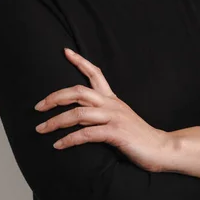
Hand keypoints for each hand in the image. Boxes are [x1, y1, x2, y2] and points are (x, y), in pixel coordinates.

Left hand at [34, 48, 169, 172]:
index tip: (65, 51)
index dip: (80, 61)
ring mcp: (114, 117)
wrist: (161, 148)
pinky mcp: (115, 133)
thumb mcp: (119, 118)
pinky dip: (69, 139)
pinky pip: (86, 134)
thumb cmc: (137, 136)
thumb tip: (79, 115)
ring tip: (41, 129)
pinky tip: (58, 145)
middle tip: (38, 106)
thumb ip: (102, 114)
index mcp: (112, 99)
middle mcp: (112, 104)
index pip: (96, 73)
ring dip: (56, 122)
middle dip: (55, 97)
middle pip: (79, 92)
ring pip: (78, 114)